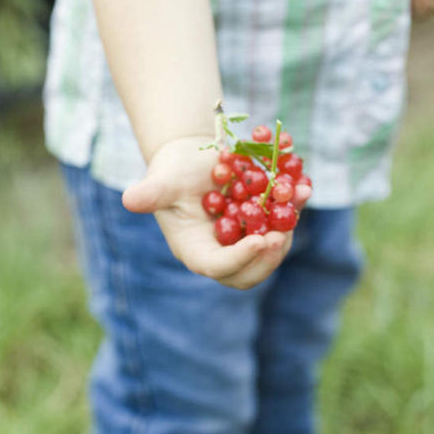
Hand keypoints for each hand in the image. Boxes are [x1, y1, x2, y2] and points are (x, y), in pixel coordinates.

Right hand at [122, 137, 291, 289]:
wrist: (191, 160)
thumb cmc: (172, 172)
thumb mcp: (160, 181)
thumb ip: (149, 194)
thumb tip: (129, 200)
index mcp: (195, 251)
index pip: (217, 267)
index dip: (240, 259)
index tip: (259, 241)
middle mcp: (221, 254)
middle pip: (249, 273)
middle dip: (268, 258)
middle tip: (282, 235)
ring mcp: (243, 243)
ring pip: (270, 250)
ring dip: (287, 229)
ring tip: (298, 199)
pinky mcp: (261, 227)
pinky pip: (281, 226)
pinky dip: (294, 208)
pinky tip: (304, 188)